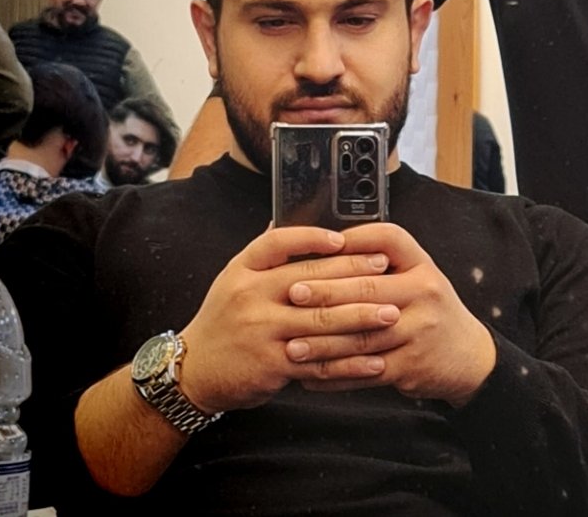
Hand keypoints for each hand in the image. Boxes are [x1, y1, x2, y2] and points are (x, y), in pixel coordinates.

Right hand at [177, 226, 397, 413]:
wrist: (195, 371)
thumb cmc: (224, 320)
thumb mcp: (235, 279)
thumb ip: (265, 255)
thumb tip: (284, 217)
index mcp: (243, 271)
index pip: (278, 243)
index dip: (312, 238)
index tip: (343, 237)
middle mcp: (251, 297)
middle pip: (311, 281)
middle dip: (355, 276)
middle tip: (387, 270)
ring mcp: (262, 331)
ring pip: (321, 322)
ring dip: (361, 319)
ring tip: (392, 314)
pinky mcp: (271, 365)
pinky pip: (319, 363)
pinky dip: (350, 363)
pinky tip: (375, 359)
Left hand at [284, 223, 496, 406]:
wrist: (468, 356)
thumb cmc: (430, 310)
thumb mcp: (419, 276)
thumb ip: (384, 262)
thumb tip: (329, 246)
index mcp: (422, 266)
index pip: (389, 239)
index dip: (355, 239)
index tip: (321, 243)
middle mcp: (424, 293)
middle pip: (368, 289)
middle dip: (325, 292)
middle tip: (292, 293)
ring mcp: (419, 332)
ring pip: (362, 337)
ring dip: (323, 343)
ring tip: (291, 345)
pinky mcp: (412, 366)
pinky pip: (365, 372)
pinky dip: (335, 375)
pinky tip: (309, 375)